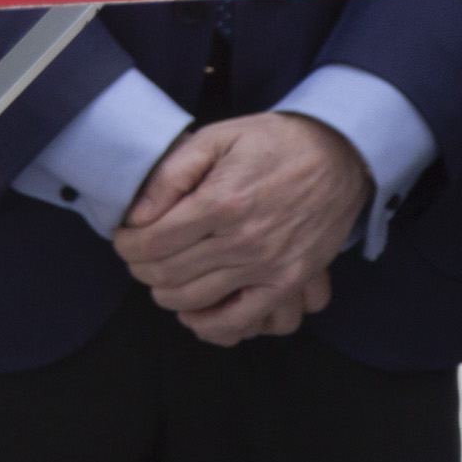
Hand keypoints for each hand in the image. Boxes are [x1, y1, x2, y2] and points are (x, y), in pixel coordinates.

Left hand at [111, 112, 368, 346]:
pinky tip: (192, 311)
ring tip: (159, 275)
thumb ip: (172, 174)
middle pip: (168, 273)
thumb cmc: (274, 142)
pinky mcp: (287, 283)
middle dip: (139, 267)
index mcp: (221, 202)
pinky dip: (208, 324)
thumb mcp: (217, 137)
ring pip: (194, 300)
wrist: (339, 154)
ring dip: (164, 293)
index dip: (128, 244)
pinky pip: (239, 321)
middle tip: (135, 255)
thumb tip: (137, 214)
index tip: (122, 238)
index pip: (154, 242)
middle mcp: (242, 240)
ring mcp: (267, 267)